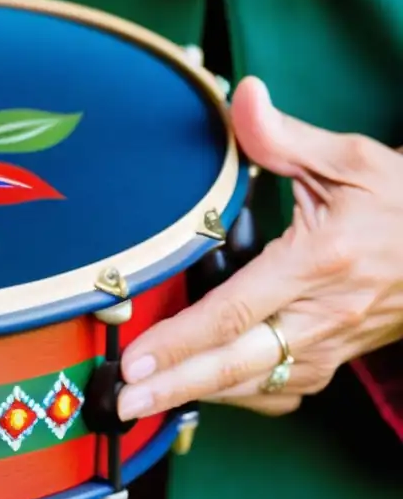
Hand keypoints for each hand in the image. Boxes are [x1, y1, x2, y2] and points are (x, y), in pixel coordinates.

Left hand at [117, 77, 402, 419]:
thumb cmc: (401, 202)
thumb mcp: (350, 160)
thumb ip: (284, 138)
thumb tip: (243, 96)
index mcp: (318, 264)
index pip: (233, 312)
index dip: (179, 340)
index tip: (135, 359)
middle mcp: (322, 315)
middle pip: (236, 364)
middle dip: (173, 387)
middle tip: (124, 403)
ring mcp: (331, 345)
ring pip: (256, 386)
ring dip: (197, 397)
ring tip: (145, 403)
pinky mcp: (335, 360)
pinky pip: (280, 390)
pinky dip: (237, 395)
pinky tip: (201, 389)